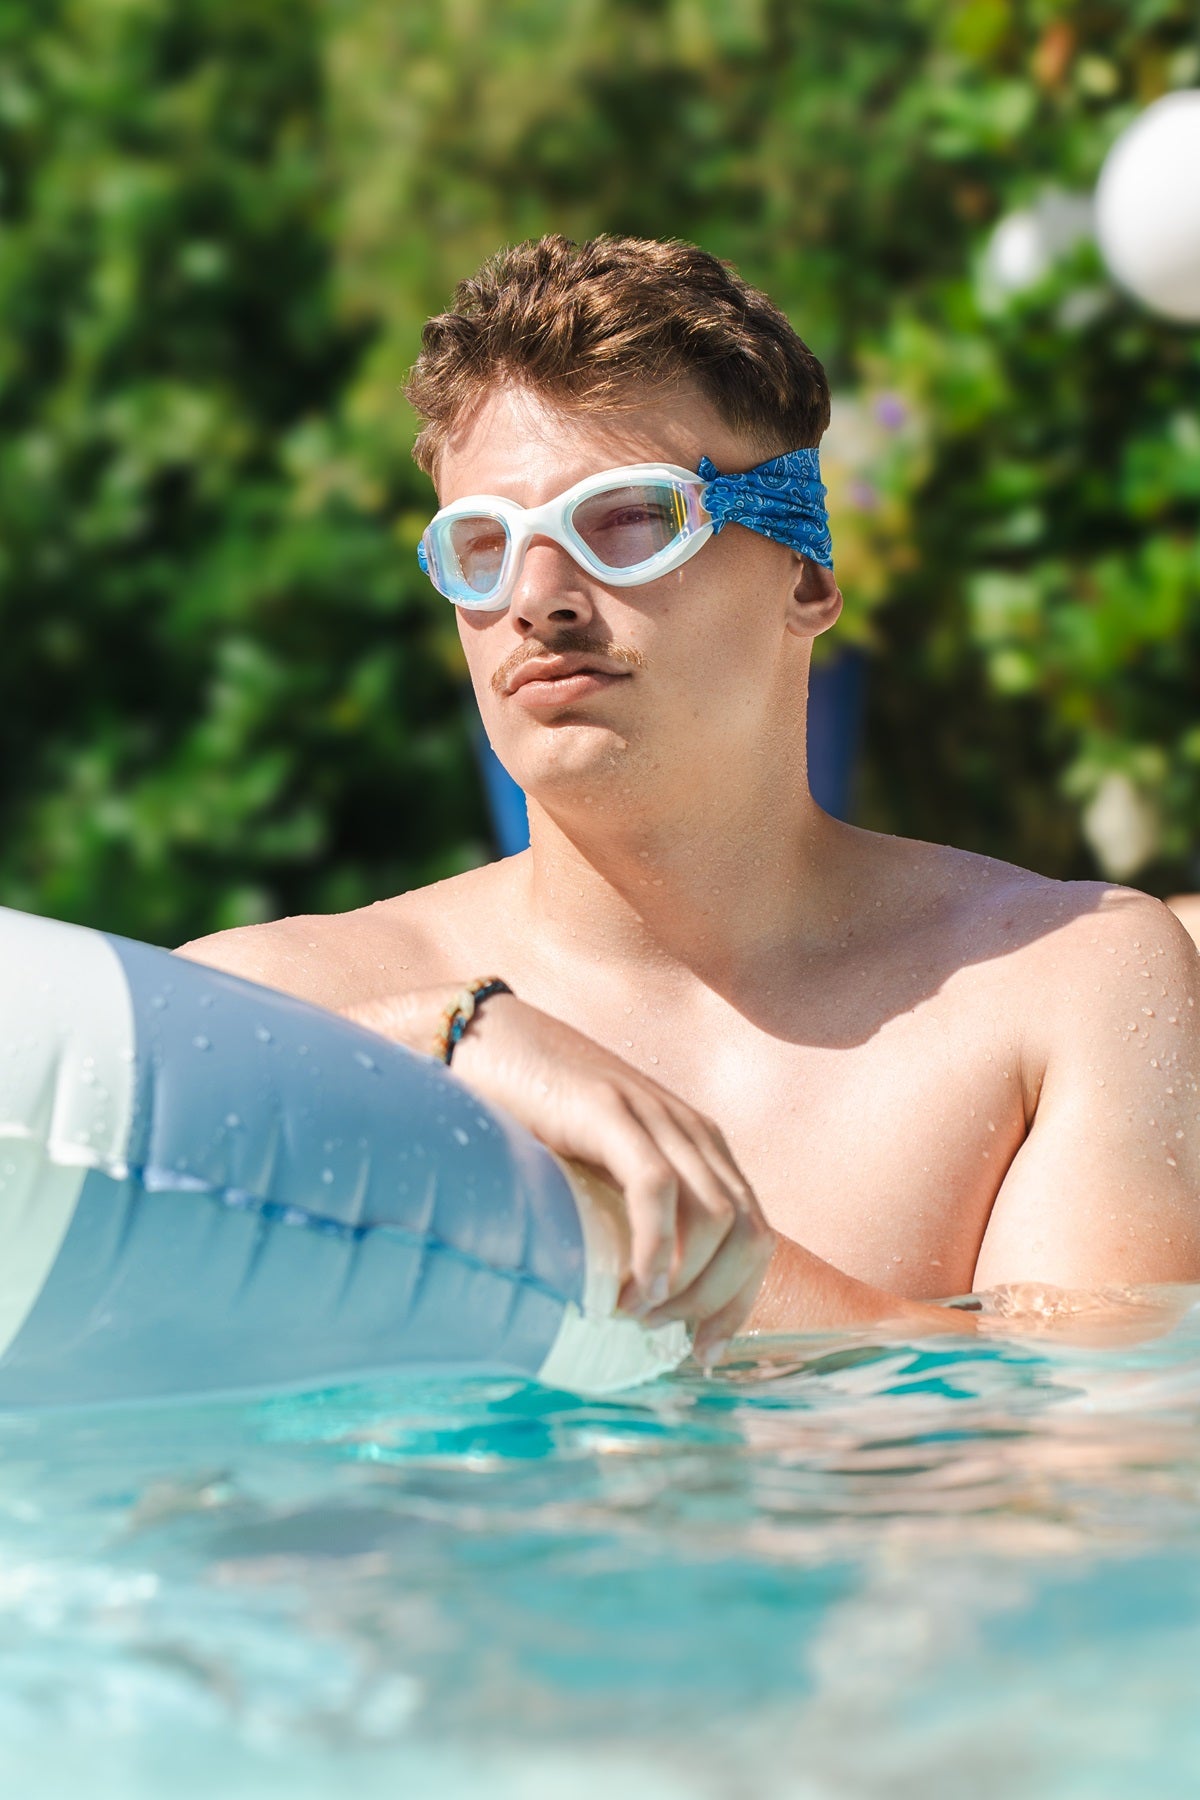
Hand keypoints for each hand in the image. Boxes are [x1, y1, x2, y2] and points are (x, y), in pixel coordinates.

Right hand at [347, 988, 774, 1360]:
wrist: (487, 1041)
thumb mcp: (601, 1177)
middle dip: (719, 1302)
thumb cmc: (535, 1123)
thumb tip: (641, 1309)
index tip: (703, 1354)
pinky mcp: (609, 1110)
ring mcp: (655, 1115)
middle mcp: (693, 1131)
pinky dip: (655, 1248)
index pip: (757, 1236)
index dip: (739, 1302)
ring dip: (687, 1285)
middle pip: (751, 1235)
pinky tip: (631, 1288)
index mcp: (701, 1149)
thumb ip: (630, 1219)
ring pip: (718, 1218)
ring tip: (637, 1316)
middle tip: (666, 1339)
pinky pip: (657, 1188)